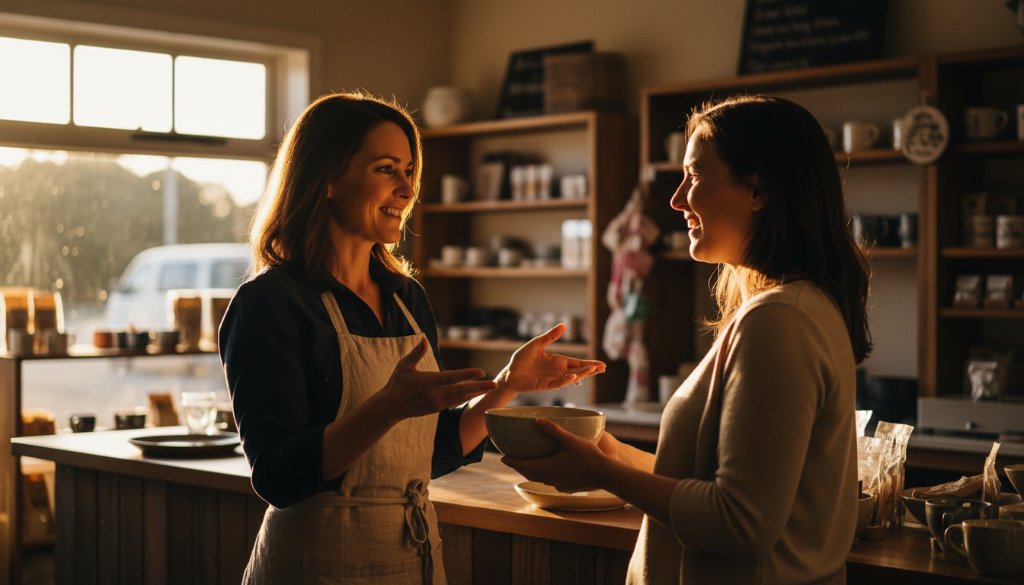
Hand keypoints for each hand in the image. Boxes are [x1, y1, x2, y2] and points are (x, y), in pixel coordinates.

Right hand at [375, 339, 495, 420]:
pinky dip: (466, 398)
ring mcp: (437, 403)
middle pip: (462, 390)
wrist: (390, 407)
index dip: (468, 374)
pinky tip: (475, 394)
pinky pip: (455, 402)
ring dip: (476, 393)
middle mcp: (436, 394)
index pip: (453, 377)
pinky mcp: (437, 409)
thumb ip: (416, 353)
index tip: (481, 372)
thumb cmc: (397, 383)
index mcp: (429, 382)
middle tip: (495, 384)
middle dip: (480, 387)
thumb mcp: (404, 366)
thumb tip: (424, 339)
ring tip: (490, 388)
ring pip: (461, 397)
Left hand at [496, 324, 606, 393]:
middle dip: (591, 370)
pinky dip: (566, 381)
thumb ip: (550, 336)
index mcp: (558, 361)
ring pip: (571, 378)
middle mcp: (558, 371)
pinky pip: (558, 384)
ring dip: (582, 374)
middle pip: (578, 371)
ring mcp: (552, 379)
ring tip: (593, 370)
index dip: (589, 363)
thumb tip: (564, 325)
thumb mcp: (537, 344)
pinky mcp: (545, 385)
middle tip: (603, 368)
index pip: (577, 363)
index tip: (601, 364)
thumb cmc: (522, 359)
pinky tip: (573, 377)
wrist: (509, 372)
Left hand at [501, 419, 617, 492]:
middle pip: (529, 474)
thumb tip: (537, 420)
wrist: (605, 475)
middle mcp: (550, 478)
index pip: (524, 464)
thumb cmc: (588, 456)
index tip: (502, 458)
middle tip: (511, 461)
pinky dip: (545, 477)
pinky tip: (550, 473)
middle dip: (519, 467)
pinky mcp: (567, 488)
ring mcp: (559, 485)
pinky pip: (551, 482)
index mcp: (548, 467)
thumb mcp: (570, 440)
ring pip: (540, 479)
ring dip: (531, 473)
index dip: (512, 461)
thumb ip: (553, 430)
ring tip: (527, 466)